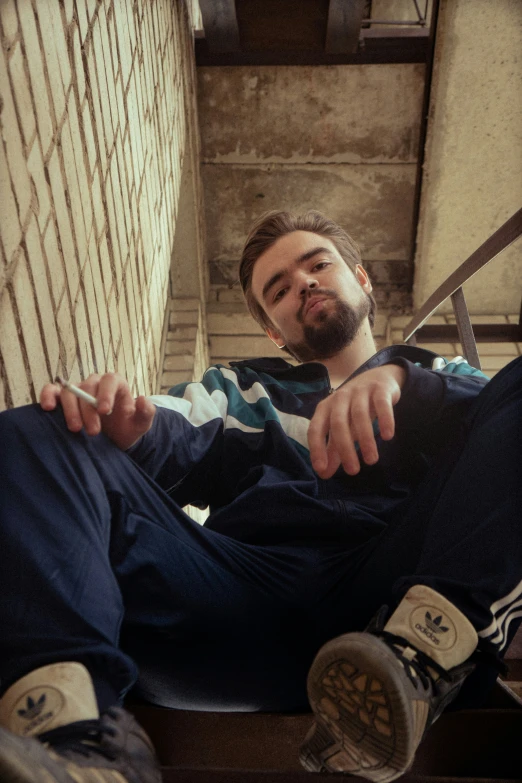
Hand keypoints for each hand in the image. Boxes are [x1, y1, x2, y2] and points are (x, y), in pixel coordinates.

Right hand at [39, 373, 155, 450]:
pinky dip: (48, 396)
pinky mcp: (63, 399)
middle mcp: (95, 384)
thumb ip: (146, 412)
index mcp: (116, 385)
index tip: (104, 410)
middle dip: (89, 410)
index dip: (106, 393)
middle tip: (94, 432)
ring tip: (76, 429)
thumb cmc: (126, 428)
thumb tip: (142, 399)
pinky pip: (52, 391)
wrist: (113, 440)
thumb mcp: (141, 424)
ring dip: (71, 410)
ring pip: (70, 392)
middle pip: (88, 388)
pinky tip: (47, 407)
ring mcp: (78, 391)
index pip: (110, 380)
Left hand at [308, 364, 405, 478]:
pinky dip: (385, 420)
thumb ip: (332, 449)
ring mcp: (359, 391)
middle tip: (353, 471)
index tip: (322, 471)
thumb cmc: (354, 407)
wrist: (378, 377)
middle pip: (338, 423)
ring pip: (360, 415)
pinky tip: (387, 436)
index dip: (317, 449)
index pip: (316, 428)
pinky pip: (381, 404)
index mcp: (325, 407)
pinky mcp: (380, 389)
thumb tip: (324, 474)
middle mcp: (340, 398)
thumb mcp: (342, 426)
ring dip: (365, 439)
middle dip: (345, 448)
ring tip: (371, 460)